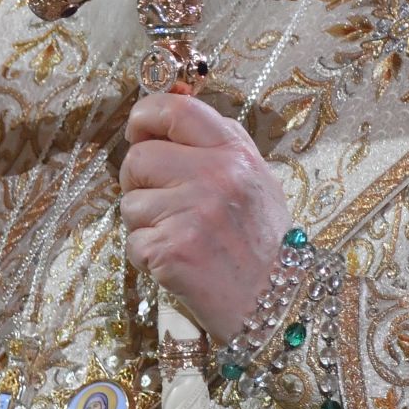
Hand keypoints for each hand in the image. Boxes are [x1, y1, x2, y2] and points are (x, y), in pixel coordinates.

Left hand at [120, 92, 291, 338]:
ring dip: (145, 222)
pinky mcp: (170, 251)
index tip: (139, 130)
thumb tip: (174, 104)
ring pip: (130, 202)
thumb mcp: (256, 177)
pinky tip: (177, 261)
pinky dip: (147, 255)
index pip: (176, 110)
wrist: (278, 304)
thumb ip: (218, 140)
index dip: (146, 115)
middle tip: (162, 200)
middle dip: (138, 180)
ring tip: (179, 236)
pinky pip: (132, 241)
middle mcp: (214, 178)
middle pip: (138, 157)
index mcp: (233, 154)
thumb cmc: (263, 240)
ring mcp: (191, 215)